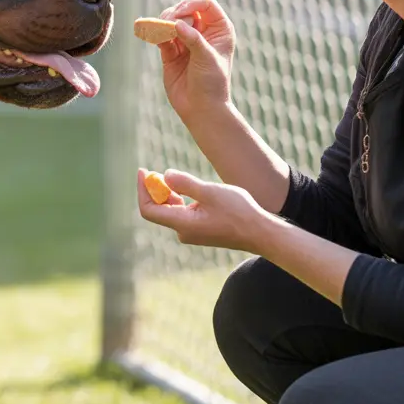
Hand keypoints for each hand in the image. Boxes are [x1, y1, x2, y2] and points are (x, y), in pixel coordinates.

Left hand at [136, 168, 270, 252]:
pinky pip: (182, 214)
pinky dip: (180, 200)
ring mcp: (192, 233)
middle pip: (158, 210)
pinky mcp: (201, 231)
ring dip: (168, 194)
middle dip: (154, 190)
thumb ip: (185, 183)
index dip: (143, 190)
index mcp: (183, 224)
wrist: (260, 233)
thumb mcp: (210, 192)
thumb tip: (165, 175)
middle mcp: (184, 232)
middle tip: (155, 171)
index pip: (149, 209)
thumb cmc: (238, 211)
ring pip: (171, 211)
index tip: (143, 171)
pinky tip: (190, 190)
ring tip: (173, 178)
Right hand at [155, 0, 235, 122]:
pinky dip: (156, 35)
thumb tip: (177, 23)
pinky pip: (161, 36)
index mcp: (219, 29)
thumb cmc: (212, 84)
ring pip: (171, 21)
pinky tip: (154, 37)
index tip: (180, 13)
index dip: (191, 3)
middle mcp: (203, 31)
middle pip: (186, 9)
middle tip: (167, 23)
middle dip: (174, 13)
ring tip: (160, 31)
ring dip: (163, 23)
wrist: (201, 109)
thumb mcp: (207, 59)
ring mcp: (186, 41)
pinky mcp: (171, 52)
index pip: (205, 3)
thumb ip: (193, 39)